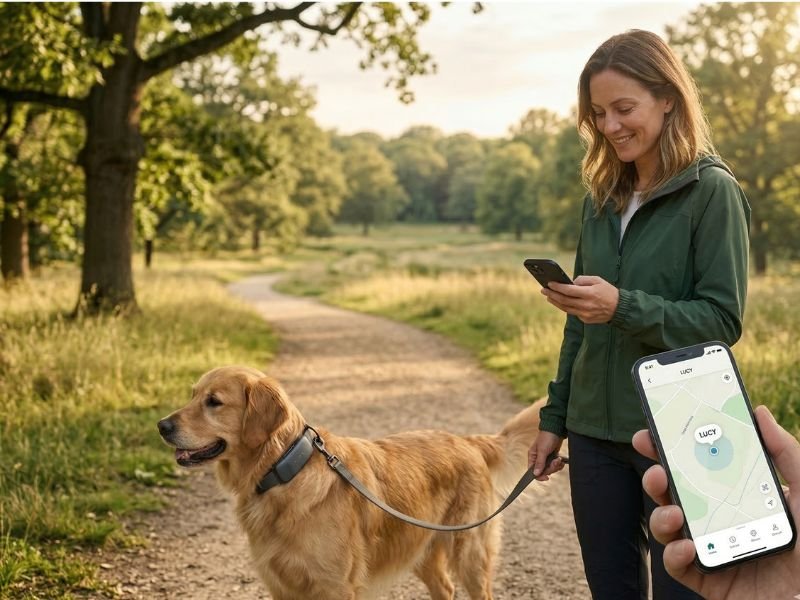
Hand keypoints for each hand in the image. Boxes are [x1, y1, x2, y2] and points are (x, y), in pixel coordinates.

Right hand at [528, 431, 565, 480]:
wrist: (556, 429)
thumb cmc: (547, 438)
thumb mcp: (542, 451)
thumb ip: (539, 463)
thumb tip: (535, 474)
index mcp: (532, 457)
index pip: (532, 471)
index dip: (539, 476)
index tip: (547, 477)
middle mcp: (538, 458)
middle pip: (543, 471)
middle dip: (551, 468)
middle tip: (555, 462)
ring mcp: (546, 458)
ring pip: (550, 469)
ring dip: (556, 466)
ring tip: (559, 459)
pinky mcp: (552, 457)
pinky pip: (555, 465)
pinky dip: (559, 464)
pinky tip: (561, 459)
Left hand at [542, 276, 618, 323]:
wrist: (620, 309)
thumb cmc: (608, 292)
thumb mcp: (598, 280)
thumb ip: (583, 280)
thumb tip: (570, 282)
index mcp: (590, 294)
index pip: (569, 290)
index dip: (557, 287)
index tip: (549, 283)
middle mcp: (586, 305)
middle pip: (564, 300)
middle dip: (552, 294)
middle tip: (543, 290)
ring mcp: (585, 314)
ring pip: (565, 308)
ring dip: (555, 302)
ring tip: (548, 297)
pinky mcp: (585, 320)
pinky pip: (573, 312)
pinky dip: (566, 307)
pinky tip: (560, 302)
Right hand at [631, 406, 799, 599]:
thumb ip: (786, 454)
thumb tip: (759, 413)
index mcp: (737, 495)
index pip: (698, 467)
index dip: (672, 448)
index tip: (654, 432)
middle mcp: (719, 519)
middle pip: (675, 493)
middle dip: (656, 477)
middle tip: (655, 469)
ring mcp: (711, 548)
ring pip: (668, 526)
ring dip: (660, 515)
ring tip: (672, 511)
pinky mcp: (709, 579)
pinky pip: (679, 565)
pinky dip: (675, 555)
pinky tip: (687, 547)